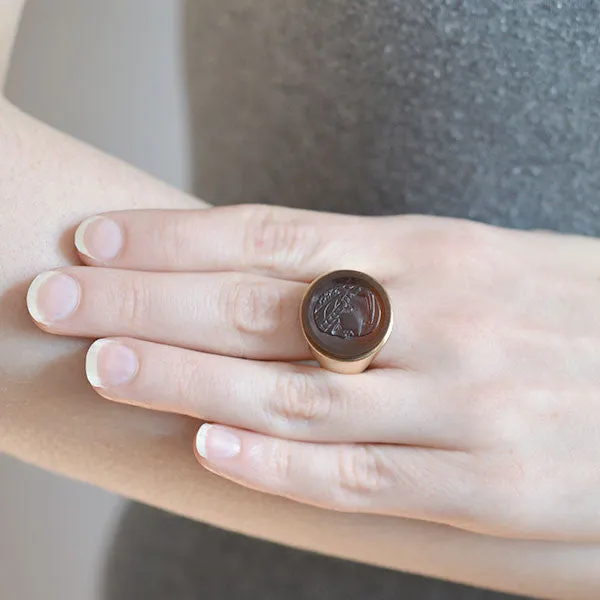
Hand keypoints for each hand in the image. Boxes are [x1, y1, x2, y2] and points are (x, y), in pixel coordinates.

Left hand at [26, 205, 599, 541]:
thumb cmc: (556, 312)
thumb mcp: (471, 263)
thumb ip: (375, 274)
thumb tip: (276, 276)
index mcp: (432, 253)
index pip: (273, 235)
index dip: (175, 238)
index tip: (97, 238)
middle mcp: (439, 318)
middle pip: (261, 306)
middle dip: (147, 302)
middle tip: (56, 294)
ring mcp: (463, 403)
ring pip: (295, 394)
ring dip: (186, 381)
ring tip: (101, 365)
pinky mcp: (489, 484)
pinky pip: (360, 476)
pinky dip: (279, 467)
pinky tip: (207, 451)